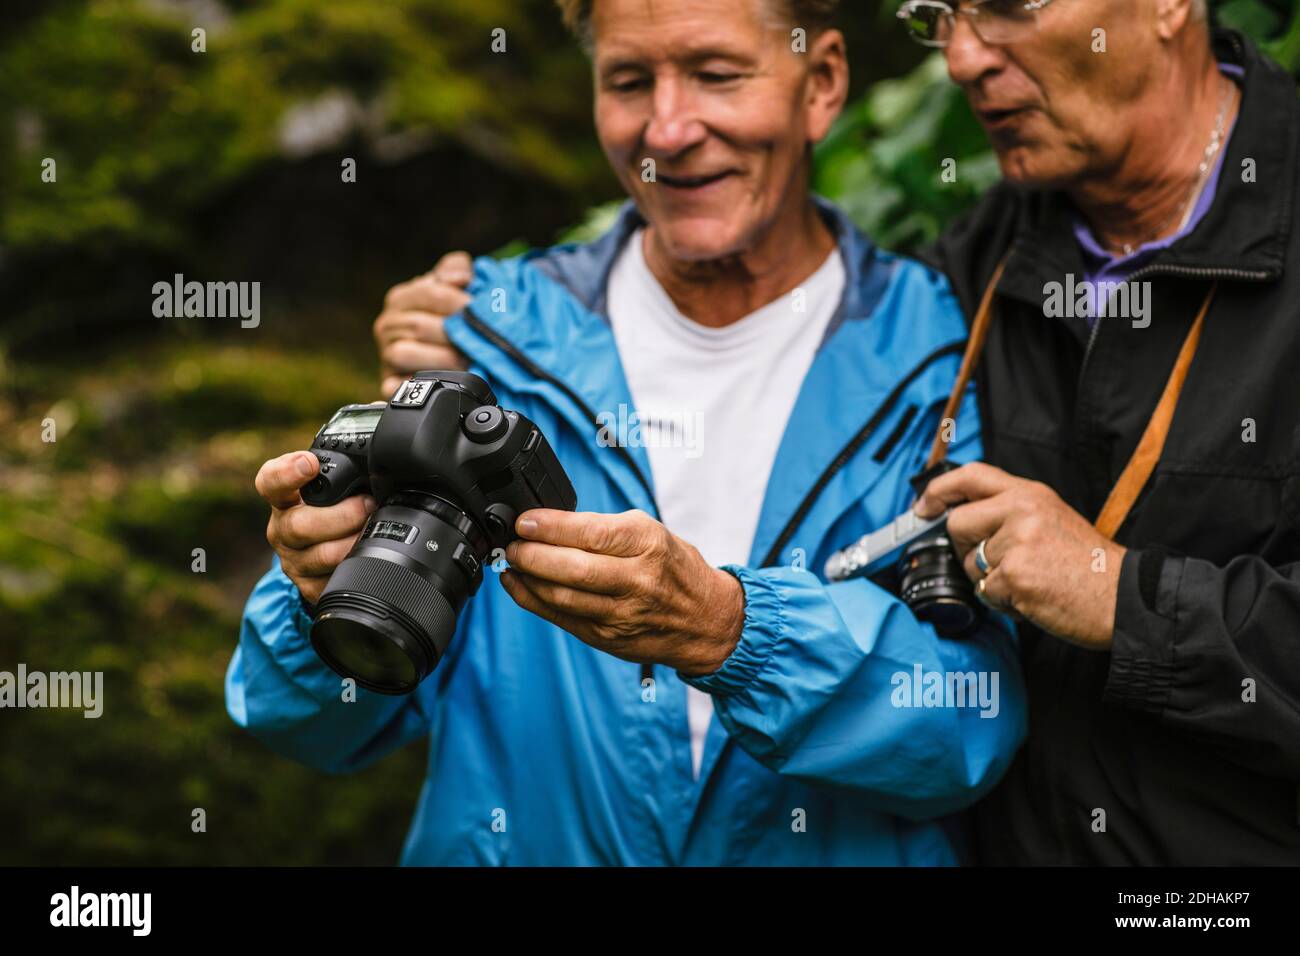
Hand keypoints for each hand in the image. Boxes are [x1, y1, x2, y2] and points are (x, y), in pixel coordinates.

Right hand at [254, 451, 376, 603]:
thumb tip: (379, 460)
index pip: (271, 482)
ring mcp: (292, 560)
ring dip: (351, 543)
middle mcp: (282, 529)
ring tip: (371, 533)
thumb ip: (342, 472)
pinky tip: (362, 558)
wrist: (323, 555)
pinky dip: (351, 569)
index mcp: (284, 498)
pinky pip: (331, 582)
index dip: (287, 473)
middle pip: (299, 525)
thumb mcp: (332, 489)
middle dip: (341, 516)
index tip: (309, 463)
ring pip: (319, 556)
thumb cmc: (332, 511)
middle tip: (367, 506)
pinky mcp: (307, 586)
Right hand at [374, 251, 472, 397]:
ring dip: (441, 359)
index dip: (459, 302)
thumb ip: (455, 269)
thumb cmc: (449, 315)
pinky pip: (394, 386)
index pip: (430, 293)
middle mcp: (388, 325)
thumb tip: (461, 276)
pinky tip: (442, 383)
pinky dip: (414, 384)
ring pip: (404, 353)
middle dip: (455, 334)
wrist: (443, 355)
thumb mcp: (453, 286)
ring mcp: (386, 355)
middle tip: (484, 341)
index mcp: (401, 298)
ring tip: (469, 362)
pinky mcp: (389, 383)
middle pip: (419, 325)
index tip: (482, 311)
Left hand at [499, 509, 744, 674]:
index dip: (550, 527)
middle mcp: (637, 580)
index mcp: (648, 544)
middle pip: (572, 569)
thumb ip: (604, 528)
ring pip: (561, 597)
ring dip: (527, 578)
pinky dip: (532, 600)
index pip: (591, 533)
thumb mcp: (650, 533)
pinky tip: (518, 584)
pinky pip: (560, 619)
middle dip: (532, 555)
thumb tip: (548, 523)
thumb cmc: (672, 567)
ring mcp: (622, 614)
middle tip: (512, 543)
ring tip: (512, 561)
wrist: (706, 620)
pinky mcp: (608, 638)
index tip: (525, 521)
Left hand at [914, 463, 1125, 649]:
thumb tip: (961, 520)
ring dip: (990, 581)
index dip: (939, 490)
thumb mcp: (1051, 518)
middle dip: (964, 550)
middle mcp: (1021, 511)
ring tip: (1029, 583)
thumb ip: (1010, 513)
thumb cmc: (1088, 565)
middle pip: (958, 524)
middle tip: (995, 565)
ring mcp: (1017, 543)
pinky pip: (986, 592)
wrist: (1125, 598)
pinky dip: (1003, 602)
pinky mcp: (1015, 576)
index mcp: (1031, 493)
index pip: (972, 476)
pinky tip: (1032, 598)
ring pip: (970, 565)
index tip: (923, 506)